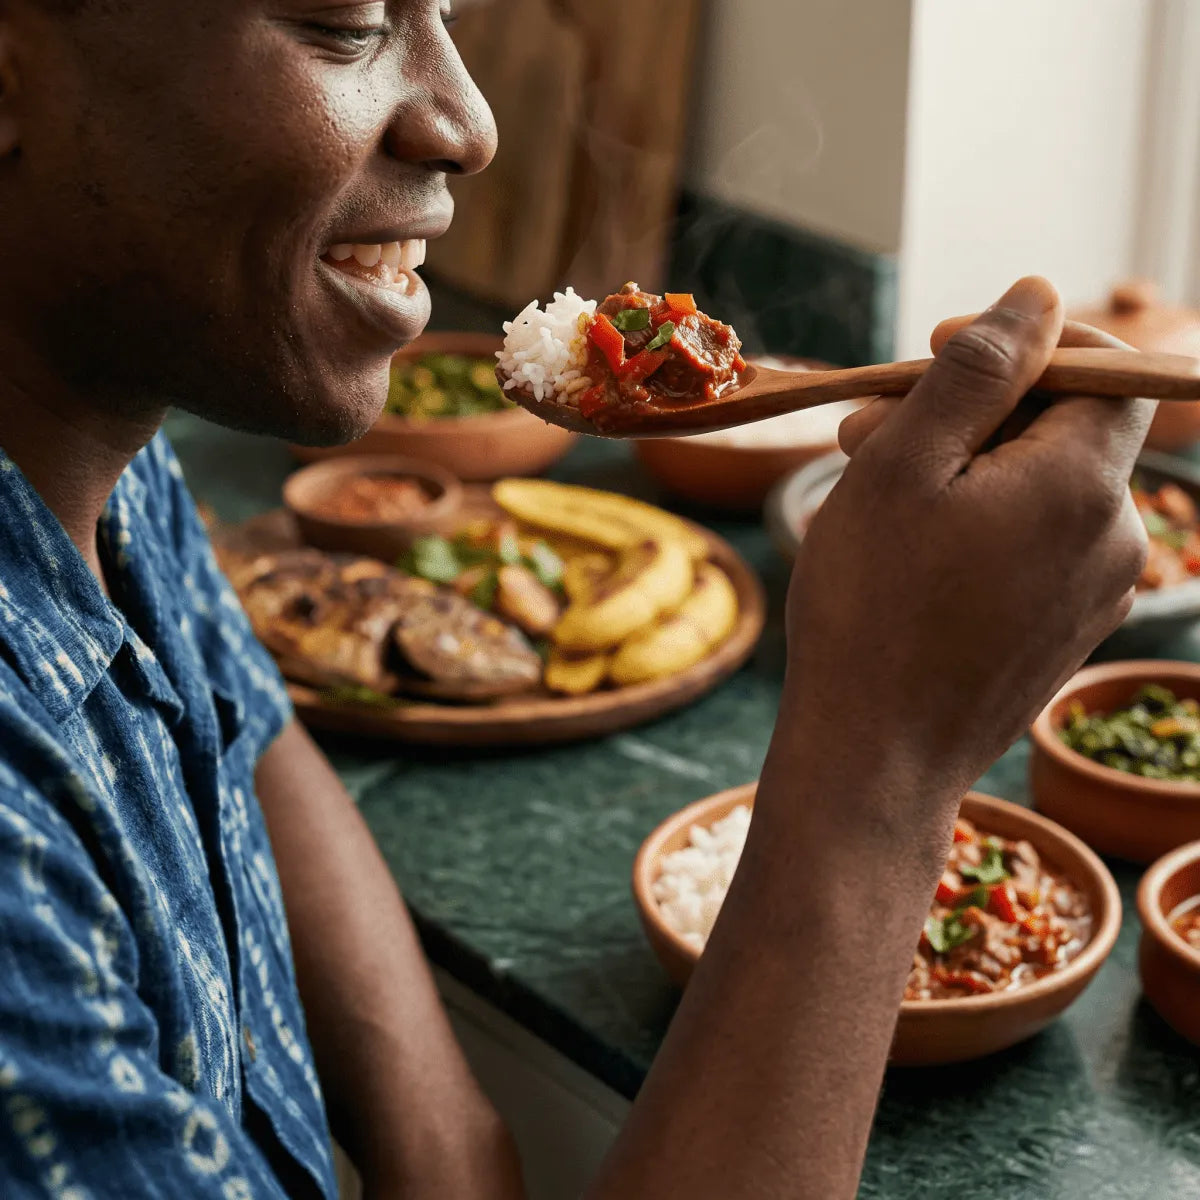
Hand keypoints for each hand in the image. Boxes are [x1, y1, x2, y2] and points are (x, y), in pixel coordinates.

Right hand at [779, 277, 1153, 811]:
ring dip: (963, 467)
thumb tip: (1038, 296)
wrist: (875, 758)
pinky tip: (908, 545)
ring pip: (1040, 488)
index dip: (1025, 345)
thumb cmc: (872, 610)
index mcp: (1083, 486)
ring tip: (870, 490)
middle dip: (968, 411)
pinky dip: (979, 522)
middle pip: (1061, 428)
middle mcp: (1114, 538)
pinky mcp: (1067, 631)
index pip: (1107, 370)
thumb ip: (978, 369)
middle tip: (866, 429)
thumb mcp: (904, 464)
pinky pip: (1034, 544)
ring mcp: (1096, 592)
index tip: (934, 351)